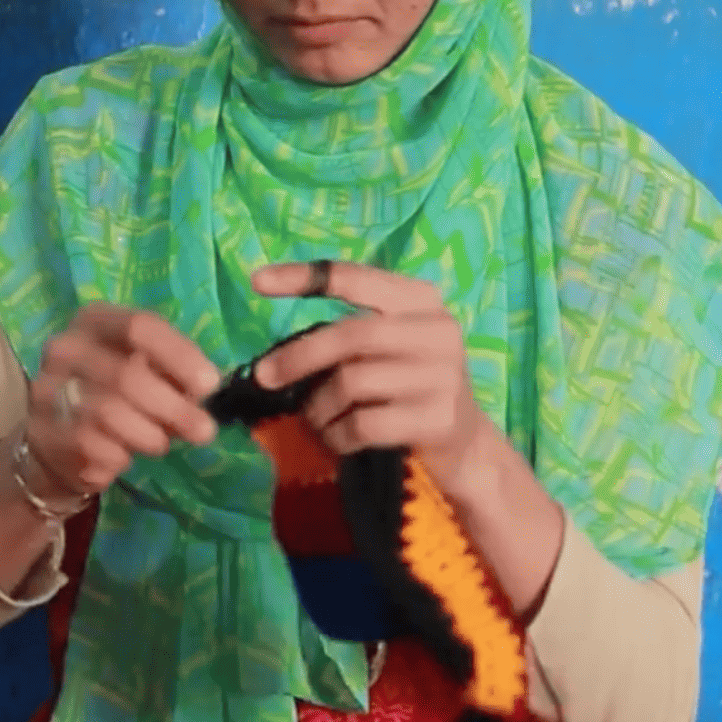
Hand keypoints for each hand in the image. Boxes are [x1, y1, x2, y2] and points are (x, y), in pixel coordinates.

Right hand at [23, 304, 220, 501]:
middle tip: (204, 430)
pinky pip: (93, 446)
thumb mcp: (143, 369)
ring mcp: (47, 390)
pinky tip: (124, 455)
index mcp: (95, 320)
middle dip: (174, 408)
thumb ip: (173, 372)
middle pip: (127, 375)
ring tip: (161, 442)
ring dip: (150, 435)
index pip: (139, 326)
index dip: (179, 355)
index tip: (210, 385)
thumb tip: (206, 390)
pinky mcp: (40, 432)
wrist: (57, 438)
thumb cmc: (114, 394)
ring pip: (110, 413)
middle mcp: (65, 348)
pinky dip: (121, 457)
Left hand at [250, 261, 496, 496]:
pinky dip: (337, 436)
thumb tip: (276, 355)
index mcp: (421, 300)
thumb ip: (348, 335)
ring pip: (352, 383)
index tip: (257, 281)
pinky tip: (337, 441)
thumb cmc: (410, 387)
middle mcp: (437, 330)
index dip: (304, 277)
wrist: (465, 444)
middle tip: (264, 376)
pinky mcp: (437, 419)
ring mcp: (442, 376)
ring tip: (316, 420)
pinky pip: (363, 425)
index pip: (355, 278)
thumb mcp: (389, 347)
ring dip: (320, 407)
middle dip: (299, 356)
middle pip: (351, 334)